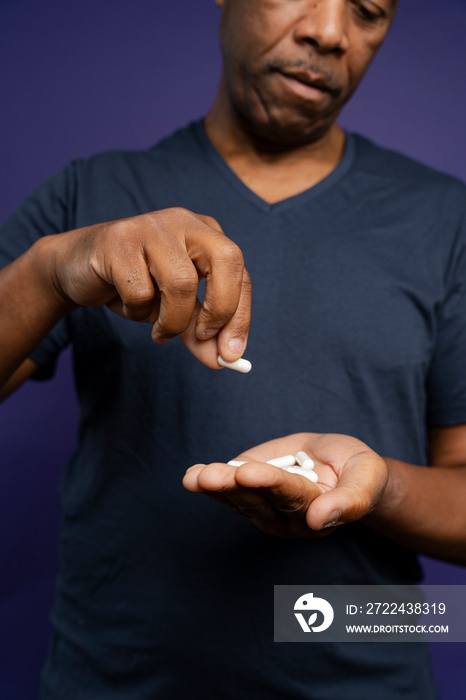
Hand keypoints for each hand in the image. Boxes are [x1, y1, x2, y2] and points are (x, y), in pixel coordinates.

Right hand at [43, 207, 250, 367]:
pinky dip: (137, 311)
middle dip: (221, 308)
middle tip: (203, 337)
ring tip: (158, 330)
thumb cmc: (134, 285)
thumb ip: (198, 332)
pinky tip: (127, 305)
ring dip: (172, 320)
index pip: (240, 274)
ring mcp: (151, 227)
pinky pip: (140, 291)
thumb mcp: (173, 310)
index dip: (240, 316)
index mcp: (206, 235)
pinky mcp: (119, 241)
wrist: (76, 268)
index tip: (231, 353)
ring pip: (181, 282)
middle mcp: (184, 223)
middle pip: (225, 261)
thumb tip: (222, 360)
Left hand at [183, 433, 387, 536]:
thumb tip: (319, 519)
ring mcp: (266, 509)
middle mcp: (288, 517)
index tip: (247, 472)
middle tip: (210, 475)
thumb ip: (349, 501)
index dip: (268, 482)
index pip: (290, 494)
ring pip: (239, 499)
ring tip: (196, 477)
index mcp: (318, 513)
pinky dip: (209, 485)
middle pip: (258, 500)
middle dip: (233, 485)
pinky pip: (229, 494)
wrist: (343, 464)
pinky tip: (192, 477)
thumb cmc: (359, 471)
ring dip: (216, 487)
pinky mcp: (251, 495)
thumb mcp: (366, 478)